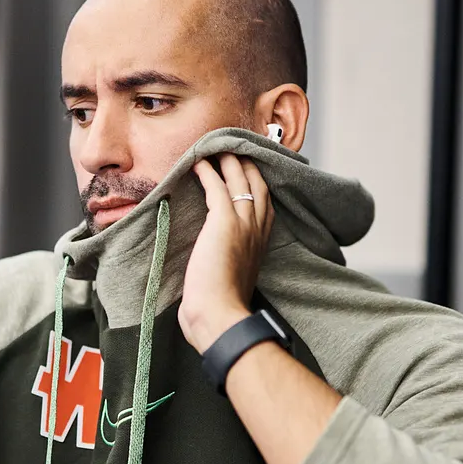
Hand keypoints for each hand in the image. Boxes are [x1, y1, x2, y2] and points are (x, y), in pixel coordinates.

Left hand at [179, 154, 273, 351]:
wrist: (221, 316)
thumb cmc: (222, 306)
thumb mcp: (233, 278)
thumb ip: (230, 263)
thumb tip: (214, 261)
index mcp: (262, 242)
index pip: (265, 202)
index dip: (256, 182)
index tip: (247, 169)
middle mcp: (257, 228)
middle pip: (257, 184)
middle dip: (245, 163)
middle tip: (232, 148)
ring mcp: (243, 223)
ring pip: (240, 179)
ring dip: (227, 160)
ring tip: (215, 147)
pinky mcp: (224, 222)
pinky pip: (217, 186)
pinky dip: (207, 171)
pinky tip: (198, 163)